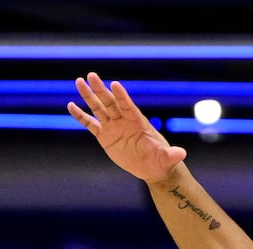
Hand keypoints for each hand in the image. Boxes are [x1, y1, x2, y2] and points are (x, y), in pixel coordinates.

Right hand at [68, 72, 187, 183]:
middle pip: (110, 102)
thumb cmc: (161, 160)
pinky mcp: (105, 136)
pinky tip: (70, 106)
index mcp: (138, 122)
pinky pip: (90, 124)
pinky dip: (81, 116)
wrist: (152, 167)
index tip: (115, 85)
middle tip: (91, 75)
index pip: (128, 106)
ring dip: (88, 96)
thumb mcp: (167, 159)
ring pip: (99, 109)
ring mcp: (113, 127)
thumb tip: (182, 154)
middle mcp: (124, 121)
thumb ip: (172, 155)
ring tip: (79, 82)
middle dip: (101, 90)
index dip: (122, 96)